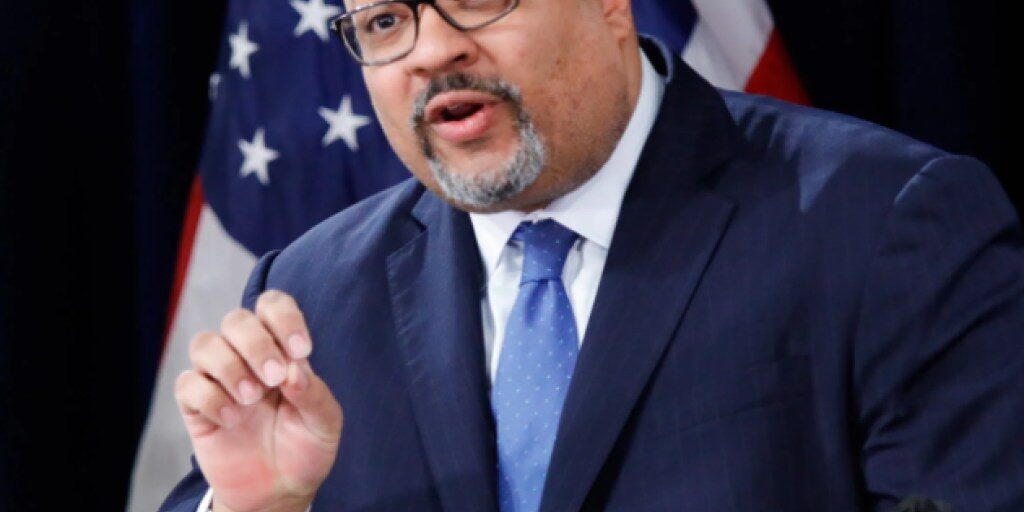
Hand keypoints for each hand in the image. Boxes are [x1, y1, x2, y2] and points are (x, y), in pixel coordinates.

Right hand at [175, 290, 342, 511]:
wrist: (279, 491)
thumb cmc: (304, 448)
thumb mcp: (325, 423)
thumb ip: (313, 393)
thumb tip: (294, 369)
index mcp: (282, 349)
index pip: (273, 306)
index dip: (284, 318)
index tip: (301, 351)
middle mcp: (247, 356)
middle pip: (236, 319)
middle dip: (256, 344)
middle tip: (273, 379)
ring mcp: (219, 379)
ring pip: (205, 344)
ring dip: (229, 367)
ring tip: (251, 398)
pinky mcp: (197, 406)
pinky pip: (187, 384)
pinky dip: (210, 398)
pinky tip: (232, 419)